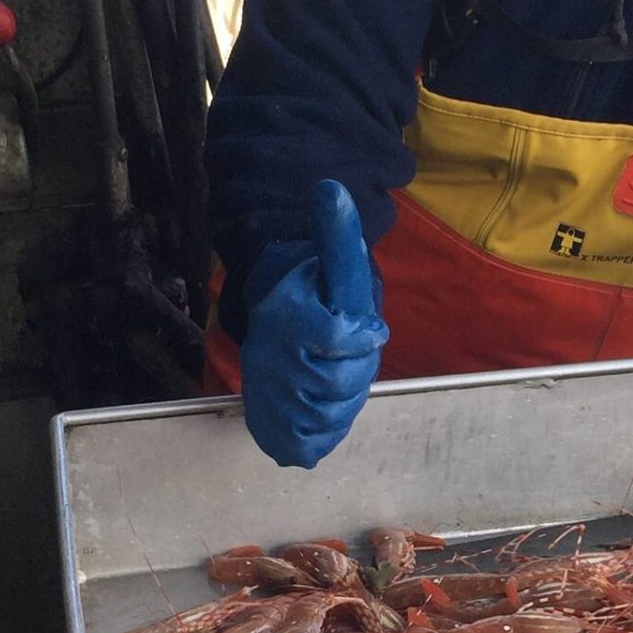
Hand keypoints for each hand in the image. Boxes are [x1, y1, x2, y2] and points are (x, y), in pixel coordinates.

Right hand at [239, 181, 387, 467]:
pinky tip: (322, 411)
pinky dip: (324, 433)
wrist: (281, 336)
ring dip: (345, 402)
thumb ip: (337, 235)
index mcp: (284, 314)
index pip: (339, 337)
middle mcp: (268, 356)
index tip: (366, 332)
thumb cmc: (319, 300)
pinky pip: (309, 444)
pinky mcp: (270, 428)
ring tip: (335, 380)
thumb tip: (330, 188)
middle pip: (340, 383)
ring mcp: (266, 395)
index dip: (363, 338)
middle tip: (350, 359)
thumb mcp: (334, 266)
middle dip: (357, 373)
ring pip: (330, 416)